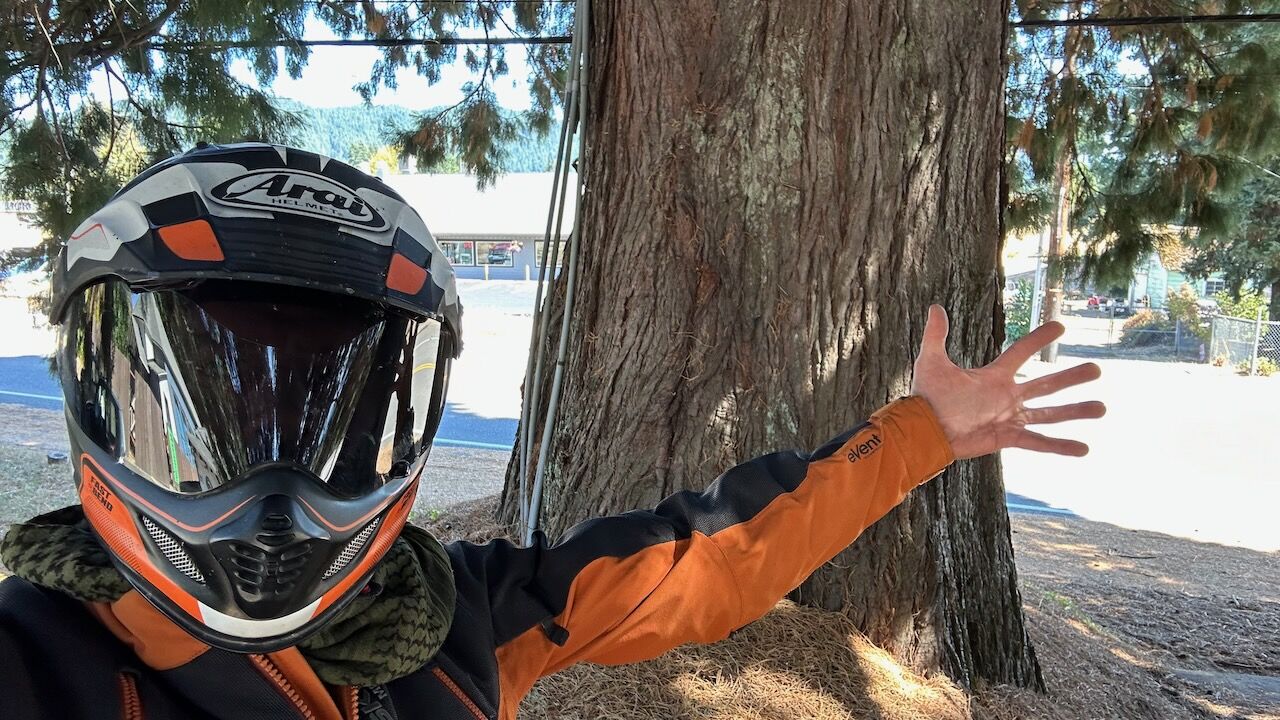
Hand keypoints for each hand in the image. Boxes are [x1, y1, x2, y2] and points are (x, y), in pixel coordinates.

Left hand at [910, 305, 1105, 459]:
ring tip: (1102, 407)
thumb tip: (936, 307)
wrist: (924, 430)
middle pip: (1046, 384)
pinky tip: (1084, 449)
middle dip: (1071, 377)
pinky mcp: (1008, 438)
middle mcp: (1007, 396)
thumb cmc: (927, 397)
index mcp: (993, 377)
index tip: (1061, 327)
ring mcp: (1010, 418)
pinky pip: (1039, 442)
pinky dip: (1060, 446)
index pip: (1021, 352)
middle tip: (1097, 369)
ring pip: (1050, 413)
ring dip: (1075, 411)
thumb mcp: (932, 362)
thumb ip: (935, 336)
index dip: (1039, 339)